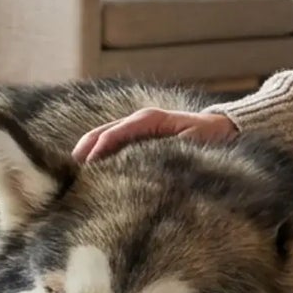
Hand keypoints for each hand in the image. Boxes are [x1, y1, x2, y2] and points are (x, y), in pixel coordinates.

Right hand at [72, 108, 238, 162]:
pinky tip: (91, 170)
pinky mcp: (138, 135)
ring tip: (75, 173)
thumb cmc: (209, 137)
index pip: (114, 134)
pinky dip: (99, 154)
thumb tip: (147, 165)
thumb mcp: (192, 143)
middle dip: (84, 150)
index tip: (86, 170)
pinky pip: (112, 142)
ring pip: (103, 136)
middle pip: (101, 132)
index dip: (98, 151)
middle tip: (70, 172)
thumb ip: (169, 151)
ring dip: (88, 152)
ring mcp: (137, 126)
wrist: (222, 128)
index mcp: (148, 120)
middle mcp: (139, 120)